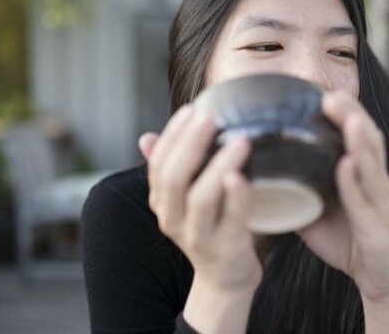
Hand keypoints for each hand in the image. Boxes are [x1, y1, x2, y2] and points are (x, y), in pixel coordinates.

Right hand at [139, 106, 261, 293]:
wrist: (226, 278)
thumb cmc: (211, 226)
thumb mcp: (187, 197)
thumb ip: (173, 167)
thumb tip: (147, 137)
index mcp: (162, 202)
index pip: (159, 164)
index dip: (174, 135)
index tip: (192, 109)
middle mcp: (172, 220)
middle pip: (174, 178)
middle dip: (191, 143)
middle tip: (210, 116)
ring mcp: (197, 237)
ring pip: (200, 199)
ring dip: (218, 166)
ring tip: (240, 139)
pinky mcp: (224, 249)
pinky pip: (229, 220)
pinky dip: (235, 198)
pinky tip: (241, 176)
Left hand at [297, 91, 388, 303]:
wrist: (374, 276)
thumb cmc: (346, 236)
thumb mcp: (314, 207)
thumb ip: (295, 186)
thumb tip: (259, 170)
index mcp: (360, 171)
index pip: (355, 133)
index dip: (344, 110)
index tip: (323, 89)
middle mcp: (373, 180)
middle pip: (367, 139)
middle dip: (352, 115)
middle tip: (331, 95)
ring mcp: (379, 202)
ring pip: (372, 164)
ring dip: (360, 140)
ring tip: (347, 118)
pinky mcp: (379, 227)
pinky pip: (366, 202)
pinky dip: (355, 183)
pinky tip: (345, 166)